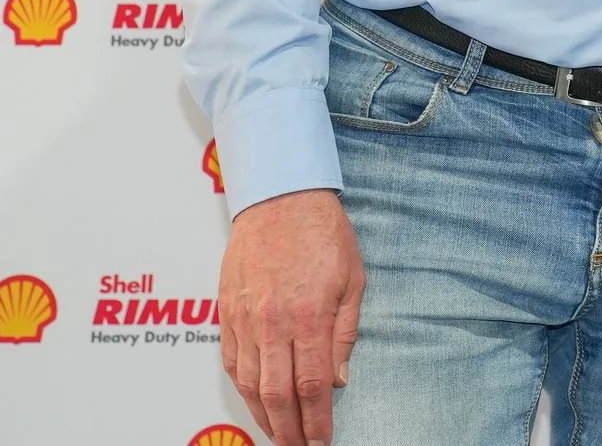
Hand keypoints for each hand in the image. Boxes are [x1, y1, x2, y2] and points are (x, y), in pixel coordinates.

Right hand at [220, 188, 363, 445]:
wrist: (280, 200)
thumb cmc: (322, 233)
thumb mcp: (354, 279)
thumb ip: (346, 332)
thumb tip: (339, 379)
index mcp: (309, 316)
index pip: (312, 385)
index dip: (317, 419)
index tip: (324, 439)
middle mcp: (273, 323)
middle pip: (278, 394)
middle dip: (291, 429)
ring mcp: (245, 321)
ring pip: (250, 384)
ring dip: (264, 416)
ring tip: (280, 434)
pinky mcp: (227, 315)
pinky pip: (232, 363)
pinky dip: (243, 388)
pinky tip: (255, 401)